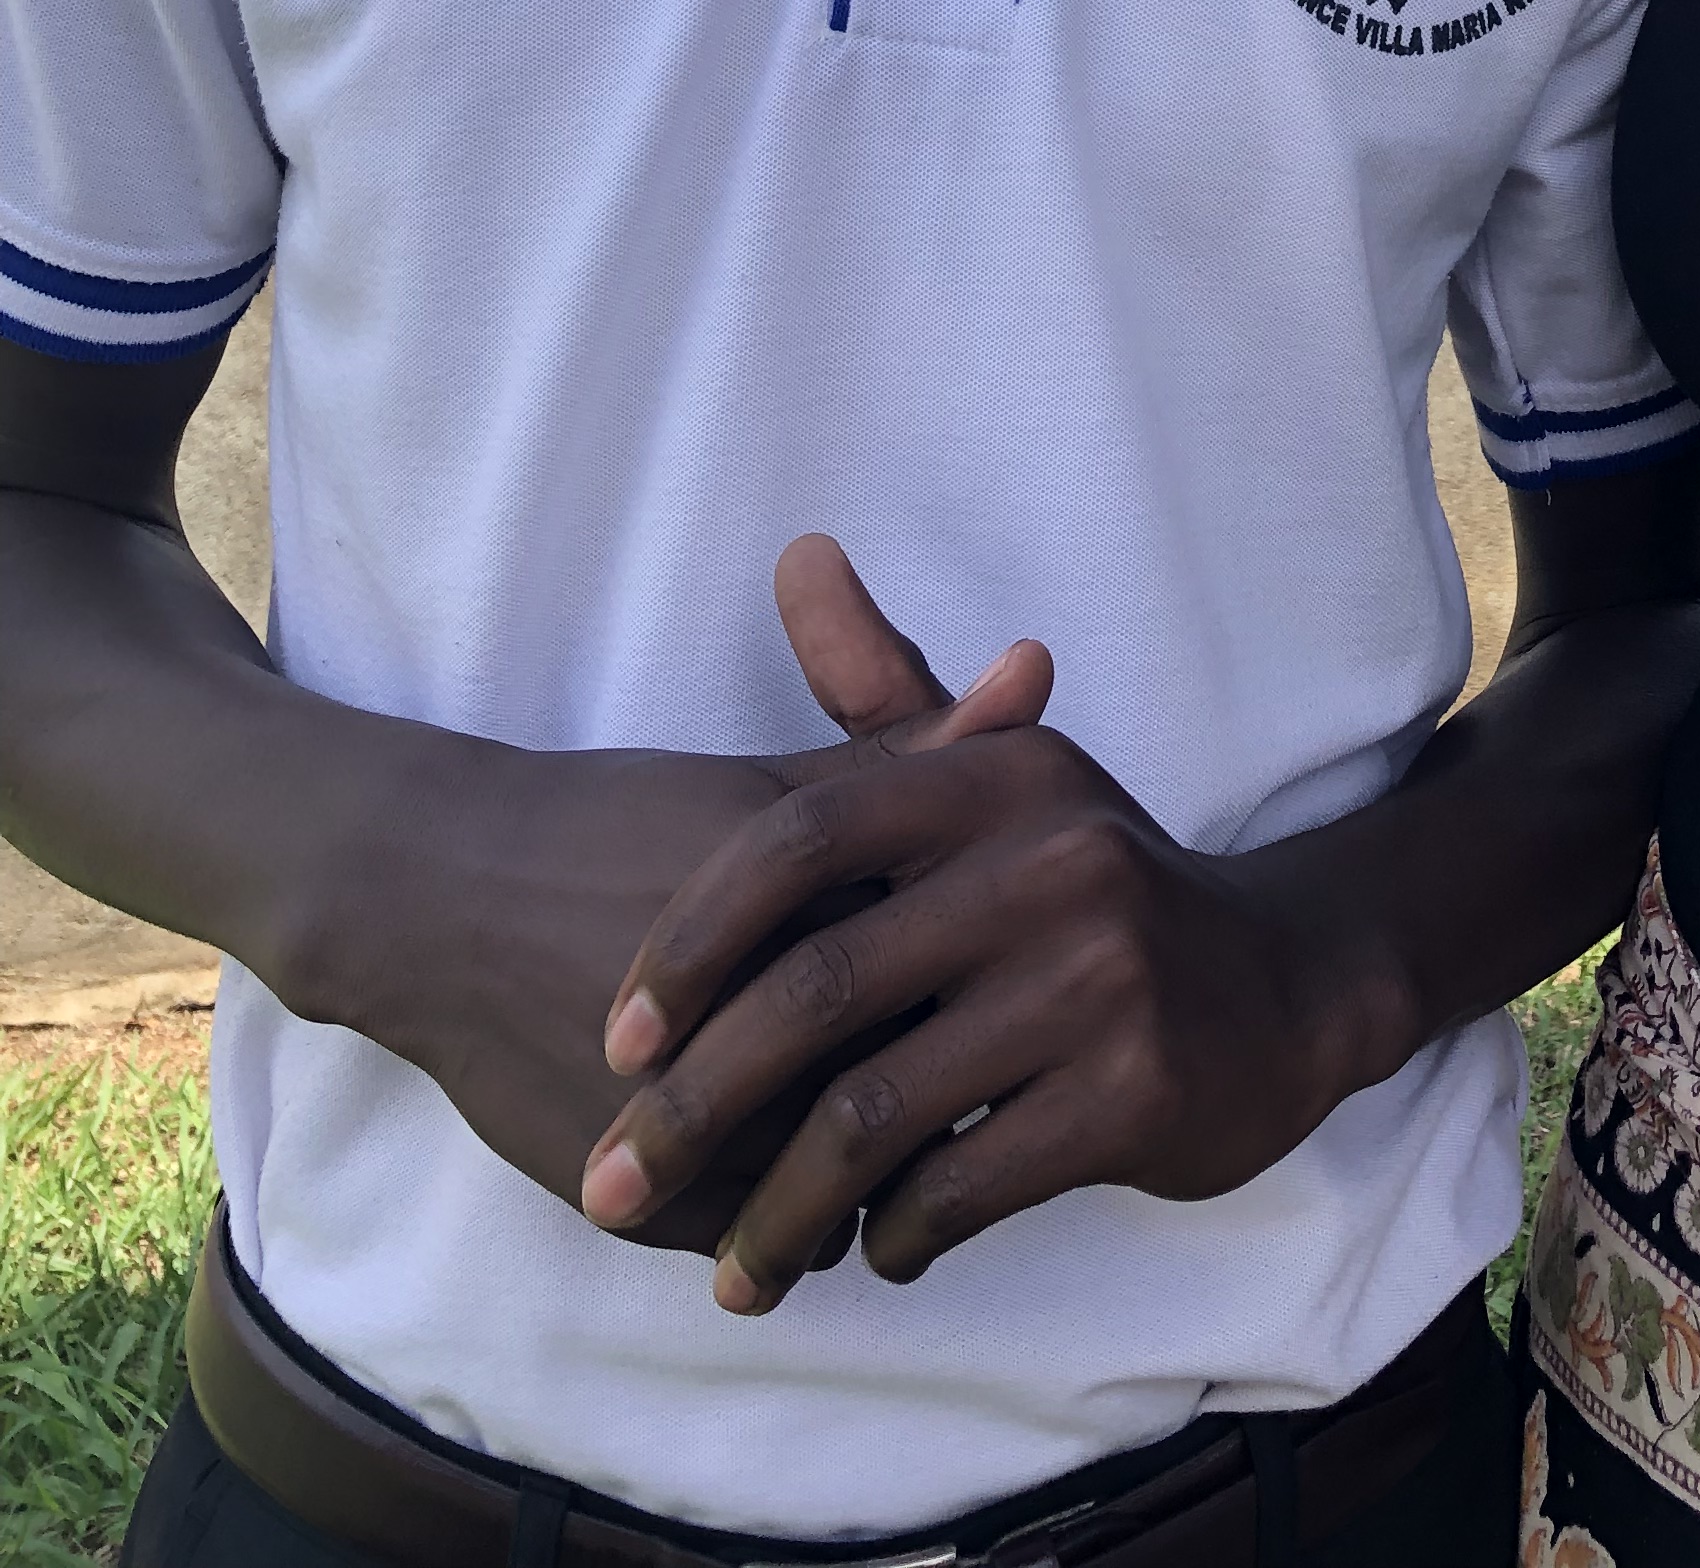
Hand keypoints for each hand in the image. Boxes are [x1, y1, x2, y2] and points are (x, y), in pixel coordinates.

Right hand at [350, 540, 1044, 1258]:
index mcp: (825, 913)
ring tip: (871, 1128)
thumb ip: (917, 746)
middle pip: (921, 1087)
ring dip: (874, 1169)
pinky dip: (795, 1218)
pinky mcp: (659, 1203)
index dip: (990, 983)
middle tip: (952, 1069)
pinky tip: (791, 1168)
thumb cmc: (625, 824)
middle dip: (945, 1087)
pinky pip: (780, 1240)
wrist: (449, 902)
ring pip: (855, 1183)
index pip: (968, 979)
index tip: (997, 981)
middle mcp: (778, 1029)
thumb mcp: (777, 783)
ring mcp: (718, 1130)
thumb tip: (1039, 669)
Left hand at [578, 542, 1373, 1313]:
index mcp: (999, 775)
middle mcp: (1052, 859)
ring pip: (876, 1116)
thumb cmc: (1093, 888)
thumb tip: (797, 554)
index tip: (619, 1044)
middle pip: (818, 993)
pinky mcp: (1137, 1090)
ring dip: (781, 1212)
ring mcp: (1101, 977)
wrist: (1283, 990)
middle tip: (616, 1188)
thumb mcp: (1002, 778)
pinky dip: (894, 1234)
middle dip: (694, 1109)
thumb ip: (884, 691)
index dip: (690, 942)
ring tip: (733, 1273)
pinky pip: (961, 1185)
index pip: (801, 838)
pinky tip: (872, 1249)